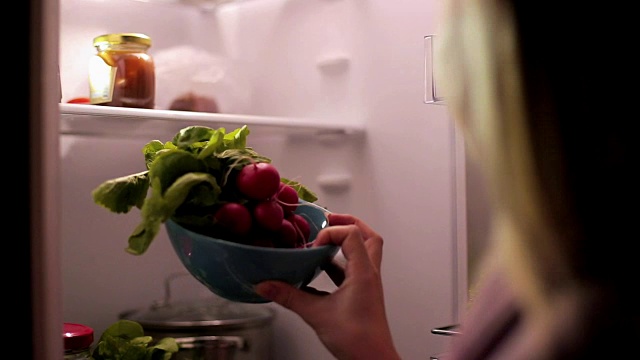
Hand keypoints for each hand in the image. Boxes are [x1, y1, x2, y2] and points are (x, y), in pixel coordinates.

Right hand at [255, 213, 400, 359]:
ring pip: (363, 251)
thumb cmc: (357, 340)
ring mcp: (367, 284)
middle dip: (348, 223)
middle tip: (327, 221)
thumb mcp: (316, 314)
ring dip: (343, 243)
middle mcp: (369, 274)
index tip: (312, 247)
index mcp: (364, 272)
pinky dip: (337, 264)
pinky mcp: (362, 294)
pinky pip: (352, 269)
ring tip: (320, 243)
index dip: (331, 233)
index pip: (352, 234)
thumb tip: (267, 286)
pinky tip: (317, 271)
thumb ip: (289, 297)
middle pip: (368, 235)